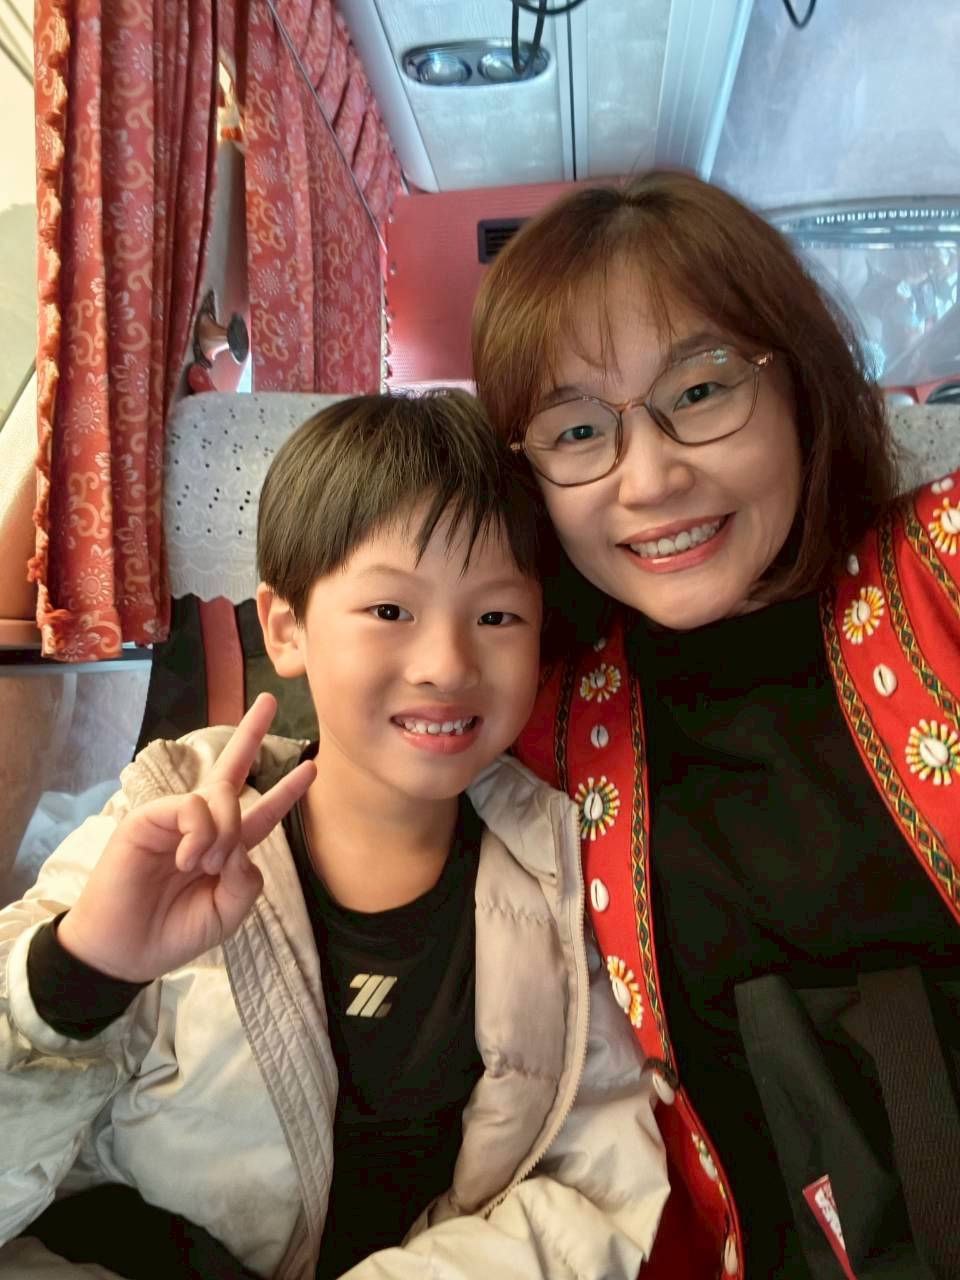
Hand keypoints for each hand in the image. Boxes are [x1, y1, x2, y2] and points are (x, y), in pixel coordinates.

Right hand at [56, 694, 316, 983]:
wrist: (127, 951)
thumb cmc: (174, 932)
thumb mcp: (227, 912)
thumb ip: (246, 881)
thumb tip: (241, 847)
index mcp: (225, 848)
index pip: (262, 813)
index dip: (286, 791)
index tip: (312, 769)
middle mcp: (202, 825)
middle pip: (232, 770)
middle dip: (252, 734)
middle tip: (268, 700)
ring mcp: (174, 819)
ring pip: (222, 796)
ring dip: (225, 832)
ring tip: (202, 867)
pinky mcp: (148, 818)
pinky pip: (192, 808)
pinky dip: (199, 834)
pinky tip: (184, 860)